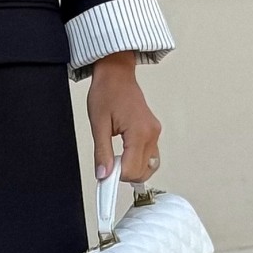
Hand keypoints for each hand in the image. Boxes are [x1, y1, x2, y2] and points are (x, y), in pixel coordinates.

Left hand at [85, 50, 161, 185]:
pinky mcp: (153, 132)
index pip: (132, 169)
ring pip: (150, 166)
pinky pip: (150, 156)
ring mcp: (154, 133)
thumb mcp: (98, 124)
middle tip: (108, 167)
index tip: (104, 177)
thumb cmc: (107, 92)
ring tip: (115, 162)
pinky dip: (138, 162)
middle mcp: (151, 133)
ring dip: (133, 171)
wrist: (116, 74)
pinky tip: (124, 158)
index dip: (116, 177)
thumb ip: (102, 152)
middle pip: (144, 172)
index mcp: (139, 132)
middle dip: (125, 175)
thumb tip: (103, 174)